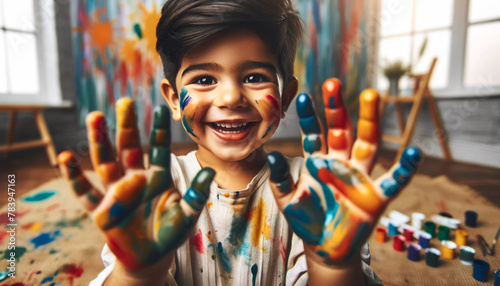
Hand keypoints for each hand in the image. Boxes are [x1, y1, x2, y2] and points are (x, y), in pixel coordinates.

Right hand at [58, 98, 213, 270]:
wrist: (151, 256)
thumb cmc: (170, 232)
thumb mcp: (187, 213)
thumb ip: (196, 194)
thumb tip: (211, 171)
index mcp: (158, 177)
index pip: (159, 149)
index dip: (159, 130)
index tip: (160, 109)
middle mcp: (135, 179)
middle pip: (129, 148)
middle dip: (127, 126)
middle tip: (125, 102)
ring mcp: (116, 192)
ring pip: (106, 162)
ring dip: (100, 141)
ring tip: (96, 118)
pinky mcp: (101, 211)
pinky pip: (85, 193)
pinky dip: (74, 177)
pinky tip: (65, 158)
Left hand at [268, 78, 421, 265]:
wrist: (325, 246)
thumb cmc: (306, 219)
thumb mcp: (288, 199)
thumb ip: (280, 179)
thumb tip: (271, 155)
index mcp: (318, 161)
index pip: (314, 134)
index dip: (308, 117)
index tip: (303, 96)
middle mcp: (341, 163)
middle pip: (342, 130)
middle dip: (337, 108)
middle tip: (332, 83)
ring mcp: (360, 177)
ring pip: (367, 144)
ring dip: (369, 121)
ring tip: (371, 95)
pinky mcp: (376, 196)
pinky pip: (394, 180)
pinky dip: (405, 168)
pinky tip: (414, 152)